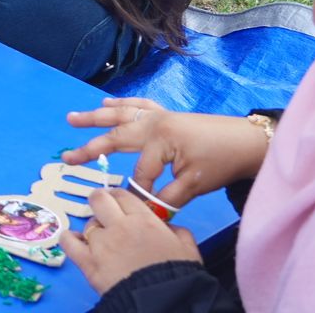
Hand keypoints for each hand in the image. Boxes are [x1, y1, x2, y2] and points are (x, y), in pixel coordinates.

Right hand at [64, 98, 267, 209]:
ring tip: (72, 118)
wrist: (248, 141)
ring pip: (121, 115)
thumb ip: (166, 197)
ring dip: (95, 117)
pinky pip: (139, 105)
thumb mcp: (195, 184)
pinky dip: (122, 103)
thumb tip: (145, 211)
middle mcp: (154, 123)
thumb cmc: (221, 162)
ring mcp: (159, 115)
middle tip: (66, 156)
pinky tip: (107, 103)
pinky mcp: (167, 114)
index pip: (139, 170)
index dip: (139, 189)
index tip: (135, 205)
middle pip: (116, 137)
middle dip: (90, 148)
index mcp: (160, 139)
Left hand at [64, 188, 201, 293]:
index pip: (122, 195)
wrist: (165, 303)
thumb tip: (167, 226)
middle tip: (105, 212)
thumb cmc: (179, 277)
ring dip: (94, 229)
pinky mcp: (88, 262)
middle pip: (99, 198)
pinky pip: (68, 242)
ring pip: (88, 223)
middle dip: (101, 202)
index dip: (119, 198)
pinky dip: (70, 239)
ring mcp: (101, 244)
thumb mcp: (188, 249)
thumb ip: (177, 231)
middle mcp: (119, 226)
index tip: (119, 204)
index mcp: (144, 220)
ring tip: (102, 240)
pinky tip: (77, 242)